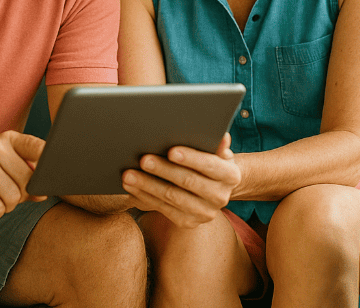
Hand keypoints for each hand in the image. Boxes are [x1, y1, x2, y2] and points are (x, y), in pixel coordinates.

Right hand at [0, 130, 46, 219]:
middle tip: (4, 191)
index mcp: (6, 140)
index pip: (36, 147)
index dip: (49, 160)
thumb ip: (28, 178)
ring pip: (13, 198)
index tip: (55, 171)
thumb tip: (45, 192)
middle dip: (20, 195)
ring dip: (6, 205)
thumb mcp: (6, 170)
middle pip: (27, 181)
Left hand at [121, 133, 240, 227]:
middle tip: (143, 160)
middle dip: (163, 170)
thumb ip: (216, 144)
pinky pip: (163, 209)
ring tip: (129, 175)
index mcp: (230, 175)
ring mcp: (205, 213)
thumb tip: (222, 136)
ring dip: (148, 185)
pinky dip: (145, 197)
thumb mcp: (216, 151)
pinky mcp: (188, 222)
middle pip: (188, 182)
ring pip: (172, 198)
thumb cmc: (210, 160)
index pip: (210, 165)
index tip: (172, 151)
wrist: (214, 187)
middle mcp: (221, 197)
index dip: (191, 158)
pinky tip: (131, 188)